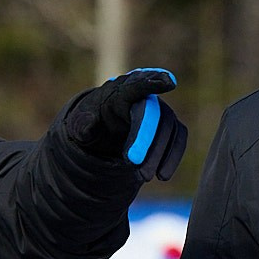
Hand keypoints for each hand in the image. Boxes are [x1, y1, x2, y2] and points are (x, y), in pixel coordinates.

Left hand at [62, 68, 187, 179]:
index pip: (138, 85)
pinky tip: (163, 175)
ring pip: (168, 128)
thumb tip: (87, 128)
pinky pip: (178, 139)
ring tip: (145, 177)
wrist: (105, 122)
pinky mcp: (169, 126)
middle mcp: (146, 97)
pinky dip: (172, 156)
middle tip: (134, 164)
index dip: (154, 83)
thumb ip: (82, 124)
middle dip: (146, 140)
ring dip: (159, 154)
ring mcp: (161, 111)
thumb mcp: (81, 121)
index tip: (170, 82)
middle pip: (153, 114)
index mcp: (122, 92)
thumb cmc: (94, 118)